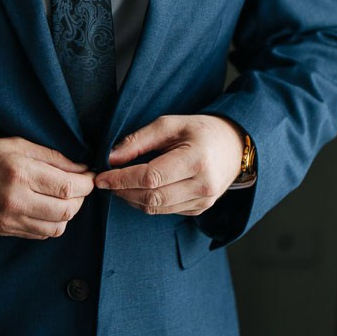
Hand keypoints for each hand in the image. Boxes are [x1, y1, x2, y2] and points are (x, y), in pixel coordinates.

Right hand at [0, 137, 95, 239]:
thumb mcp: (15, 144)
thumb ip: (51, 156)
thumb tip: (81, 169)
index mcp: (20, 172)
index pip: (68, 186)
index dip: (87, 183)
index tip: (89, 177)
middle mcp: (16, 199)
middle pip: (67, 210)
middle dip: (80, 199)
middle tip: (79, 187)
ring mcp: (9, 219)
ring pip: (56, 228)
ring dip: (67, 214)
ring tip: (62, 198)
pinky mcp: (3, 231)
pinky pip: (39, 235)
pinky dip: (50, 224)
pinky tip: (45, 209)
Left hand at [94, 114, 244, 215]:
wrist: (235, 146)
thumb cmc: (201, 131)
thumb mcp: (170, 124)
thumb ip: (139, 140)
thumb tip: (111, 157)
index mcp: (197, 160)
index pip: (151, 177)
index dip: (122, 179)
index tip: (102, 177)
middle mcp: (202, 185)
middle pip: (152, 198)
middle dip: (123, 191)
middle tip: (105, 182)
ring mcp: (203, 201)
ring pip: (156, 208)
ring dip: (132, 199)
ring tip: (118, 185)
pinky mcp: (200, 209)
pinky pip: (166, 211)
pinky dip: (147, 202)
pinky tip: (138, 190)